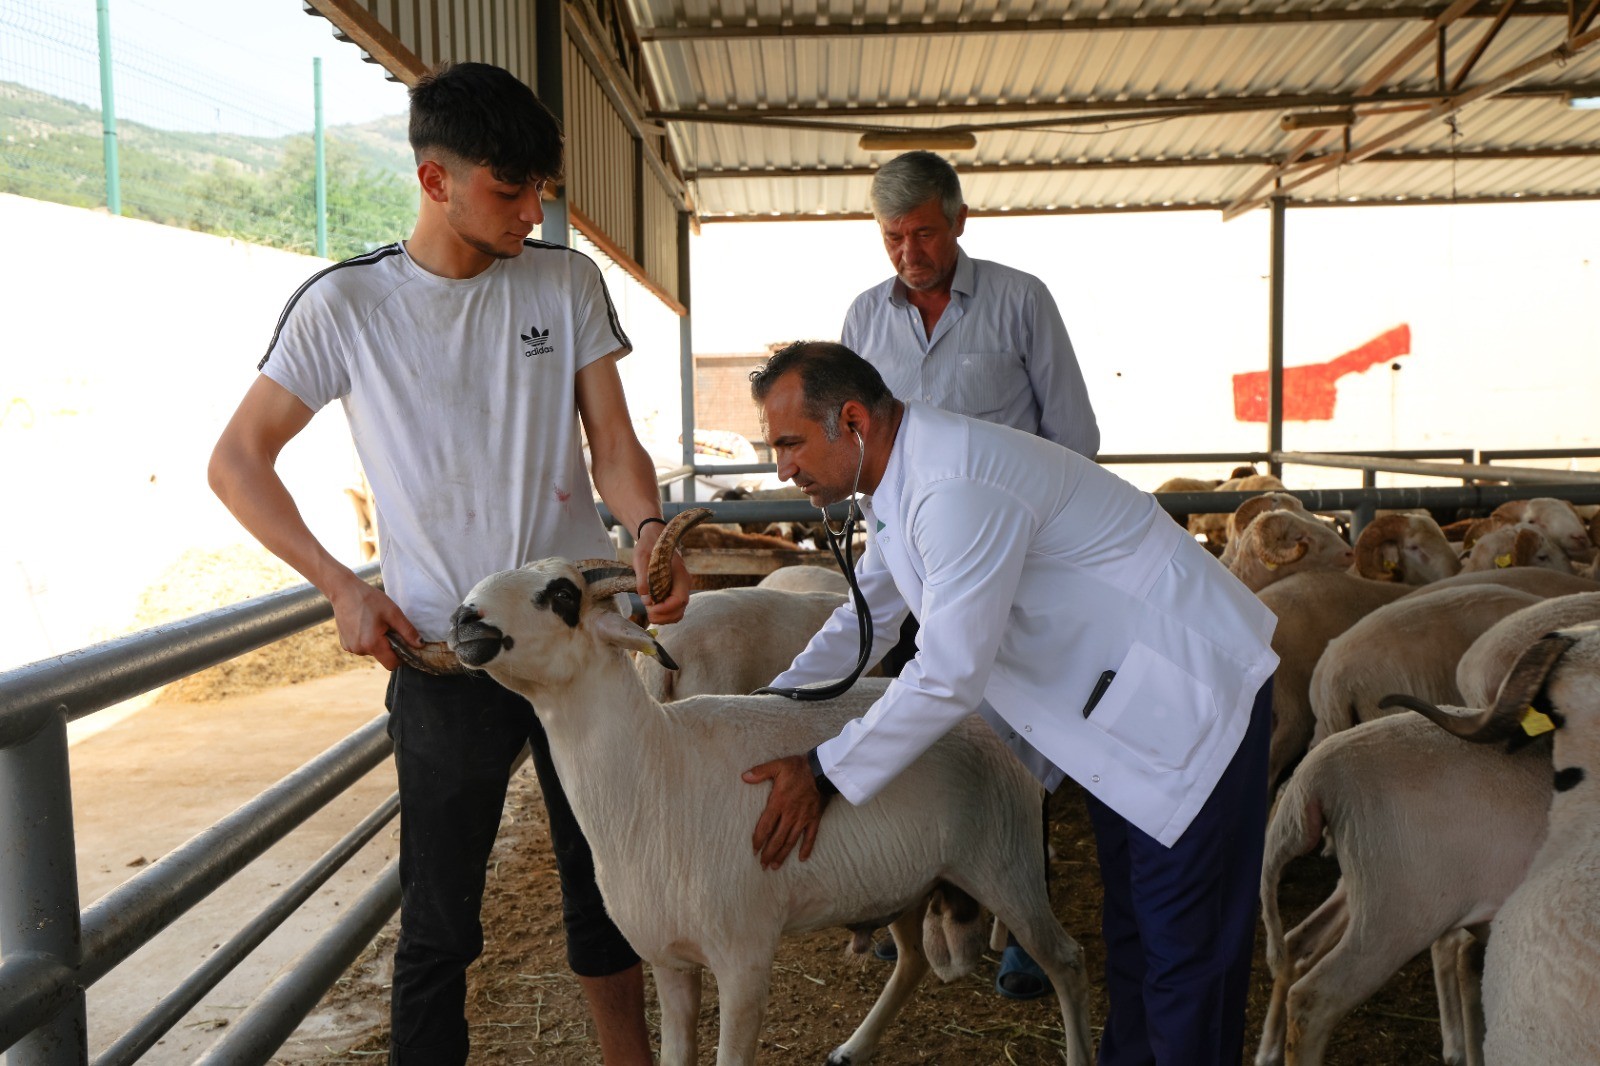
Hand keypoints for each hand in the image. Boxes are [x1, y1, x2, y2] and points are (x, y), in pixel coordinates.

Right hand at [328, 573, 417, 670]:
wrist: (344, 591)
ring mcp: (350, 648)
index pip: (392, 664)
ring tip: (373, 623)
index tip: (401, 641)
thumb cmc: (370, 600)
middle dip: (388, 645)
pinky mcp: (345, 644)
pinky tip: (363, 625)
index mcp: (372, 644)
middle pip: (382, 657)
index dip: (400, 656)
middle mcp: (359, 650)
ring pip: (372, 652)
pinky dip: (366, 640)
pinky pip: (362, 647)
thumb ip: (408, 631)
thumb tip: (420, 645)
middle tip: (386, 626)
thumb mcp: (393, 613)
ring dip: (377, 642)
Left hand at [632, 527, 689, 624]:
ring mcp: (680, 589)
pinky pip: (673, 609)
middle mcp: (684, 584)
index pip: (680, 600)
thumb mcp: (642, 559)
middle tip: (648, 614)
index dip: (666, 608)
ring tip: (649, 611)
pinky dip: (664, 614)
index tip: (651, 609)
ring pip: (677, 612)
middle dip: (664, 617)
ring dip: (664, 617)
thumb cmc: (649, 546)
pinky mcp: (674, 591)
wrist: (655, 537)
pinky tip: (652, 608)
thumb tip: (647, 600)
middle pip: (680, 610)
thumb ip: (644, 579)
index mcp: (680, 575)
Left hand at [743, 755, 828, 869]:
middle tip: (762, 865)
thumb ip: (760, 772)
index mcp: (778, 803)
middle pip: (777, 838)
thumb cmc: (798, 768)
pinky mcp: (814, 819)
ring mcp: (803, 818)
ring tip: (775, 866)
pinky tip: (802, 858)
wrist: (822, 770)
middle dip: (769, 853)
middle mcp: (790, 814)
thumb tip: (744, 777)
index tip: (754, 850)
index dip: (759, 839)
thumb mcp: (777, 766)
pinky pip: (811, 836)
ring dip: (783, 854)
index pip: (766, 826)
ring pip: (791, 841)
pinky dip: (807, 848)